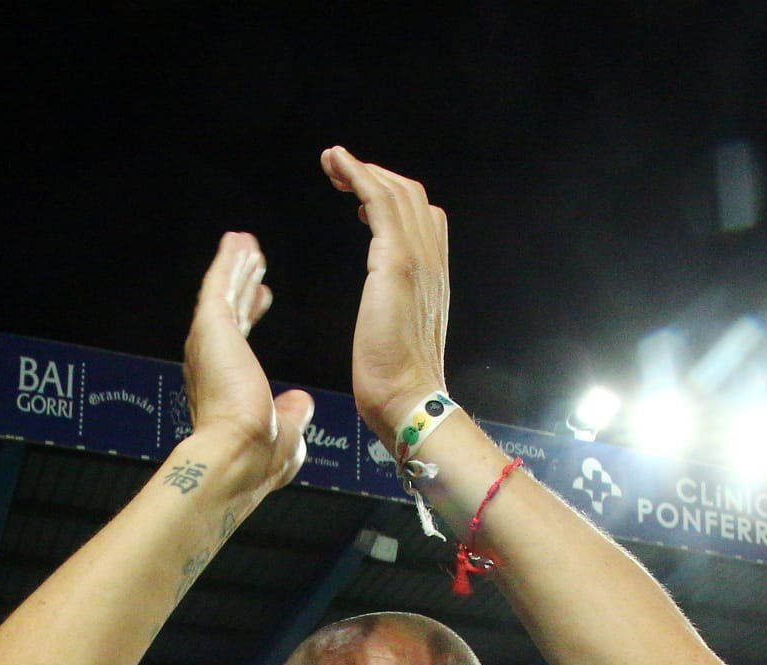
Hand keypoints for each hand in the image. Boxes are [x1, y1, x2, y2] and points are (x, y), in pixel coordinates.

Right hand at [182, 231, 314, 493]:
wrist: (238, 458)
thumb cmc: (258, 458)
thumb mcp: (286, 433)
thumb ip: (292, 414)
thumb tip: (302, 403)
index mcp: (227, 384)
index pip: (241, 340)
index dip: (253, 314)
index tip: (265, 295)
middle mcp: (212, 362)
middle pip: (231, 312)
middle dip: (243, 285)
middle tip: (254, 260)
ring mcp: (208, 343)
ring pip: (224, 295)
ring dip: (235, 268)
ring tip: (246, 243)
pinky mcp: (210, 328)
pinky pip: (219, 286)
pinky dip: (228, 263)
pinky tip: (238, 241)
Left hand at [320, 146, 448, 440]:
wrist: (408, 399)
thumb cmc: (398, 383)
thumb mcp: (399, 336)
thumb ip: (396, 311)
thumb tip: (384, 308)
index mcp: (434, 277)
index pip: (421, 218)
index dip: (389, 200)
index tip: (357, 201)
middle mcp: (432, 260)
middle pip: (410, 195)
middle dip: (374, 176)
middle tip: (339, 172)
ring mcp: (418, 257)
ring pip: (396, 191)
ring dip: (361, 169)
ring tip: (332, 163)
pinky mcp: (397, 261)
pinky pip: (379, 201)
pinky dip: (358, 174)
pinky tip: (337, 164)